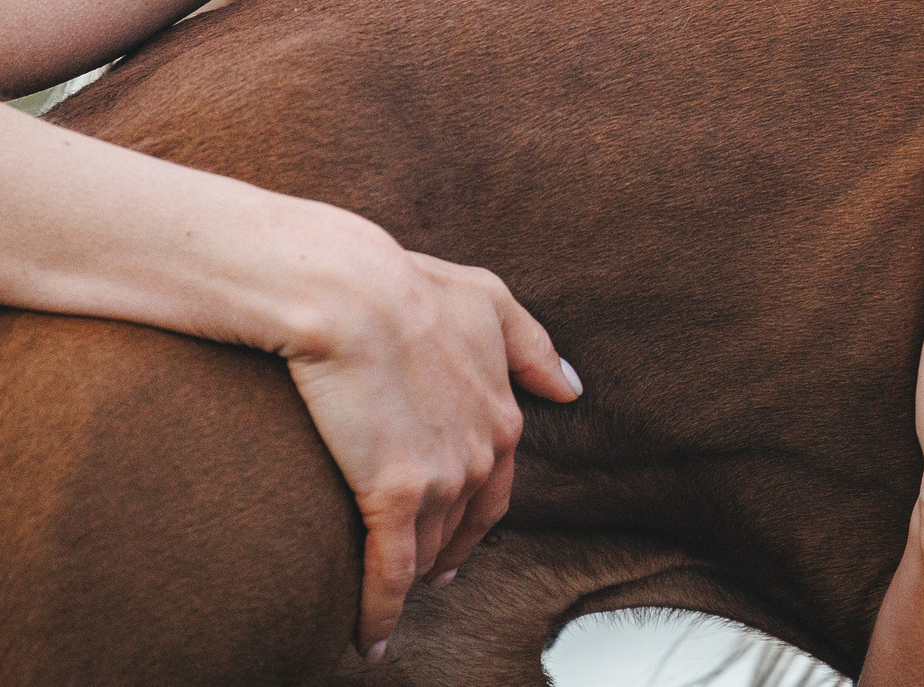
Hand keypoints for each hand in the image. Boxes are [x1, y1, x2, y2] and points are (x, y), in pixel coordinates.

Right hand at [279, 222, 581, 659]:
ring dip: (410, 584)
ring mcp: (442, 479)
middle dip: (445, 556)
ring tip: (387, 607)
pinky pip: (389, 573)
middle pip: (464, 527)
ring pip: (427, 552)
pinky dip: (380, 611)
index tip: (454, 540)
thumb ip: (531, 345)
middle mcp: (482, 453)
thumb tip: (572, 389)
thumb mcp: (486, 300)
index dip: (473, 519)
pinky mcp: (394, 496)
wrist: (351, 291)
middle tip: (425, 578)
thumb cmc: (408, 283)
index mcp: (502, 413)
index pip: (495, 488)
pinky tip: (367, 639)